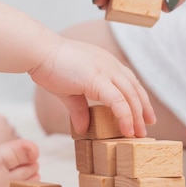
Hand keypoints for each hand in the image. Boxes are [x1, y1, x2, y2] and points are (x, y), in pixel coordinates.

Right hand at [29, 36, 154, 137]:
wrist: (38, 53)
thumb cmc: (50, 67)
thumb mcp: (69, 92)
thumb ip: (79, 109)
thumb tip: (82, 128)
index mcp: (105, 62)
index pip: (129, 81)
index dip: (139, 98)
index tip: (144, 114)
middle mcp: (110, 64)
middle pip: (134, 88)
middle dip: (143, 109)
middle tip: (147, 127)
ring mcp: (105, 70)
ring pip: (130, 95)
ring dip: (137, 115)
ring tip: (138, 133)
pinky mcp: (97, 79)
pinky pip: (117, 100)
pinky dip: (124, 115)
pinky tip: (126, 128)